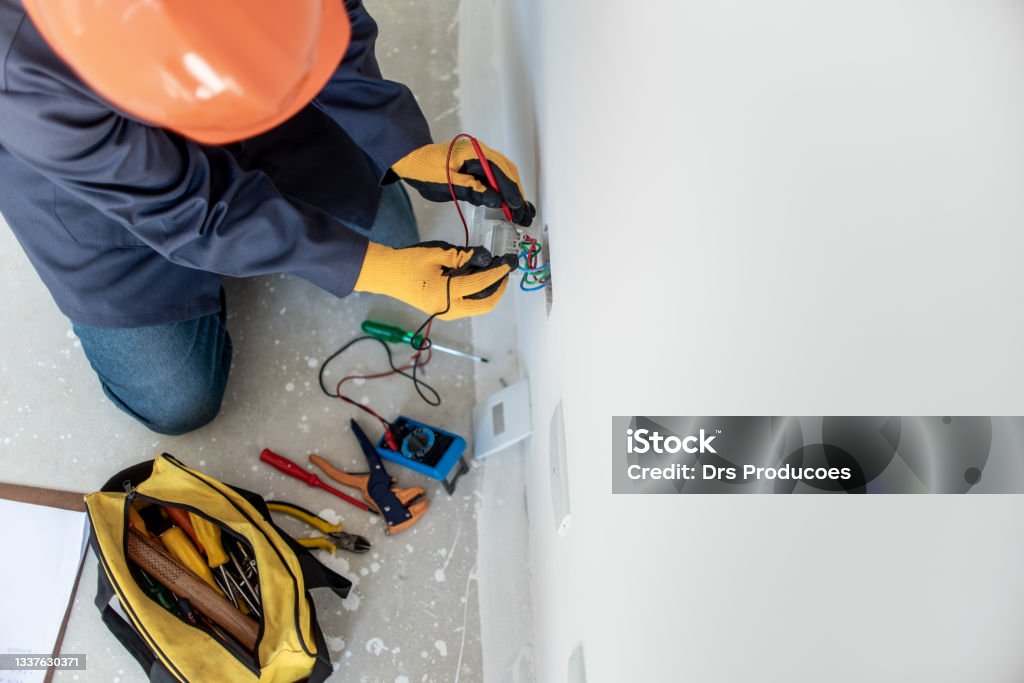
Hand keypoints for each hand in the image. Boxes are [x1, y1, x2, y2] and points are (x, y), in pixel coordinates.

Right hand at [354, 241, 516, 319]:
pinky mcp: (443, 310)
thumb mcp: (437, 253)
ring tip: (496, 274)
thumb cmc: (407, 262)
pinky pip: (468, 305)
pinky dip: (478, 294)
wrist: (384, 274)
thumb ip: (463, 256)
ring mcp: (446, 313)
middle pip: (484, 305)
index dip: (497, 273)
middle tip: (506, 272)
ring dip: (489, 292)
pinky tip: (480, 280)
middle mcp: (448, 310)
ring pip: (477, 307)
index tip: (509, 263)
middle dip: (499, 289)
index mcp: (445, 295)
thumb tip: (485, 258)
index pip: (480, 284)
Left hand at [393, 139, 536, 225]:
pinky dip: (504, 191)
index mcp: (473, 152)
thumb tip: (496, 200)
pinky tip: (510, 205)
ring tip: (522, 212)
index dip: (510, 189)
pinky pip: (496, 177)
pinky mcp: (478, 167)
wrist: (412, 160)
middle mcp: (481, 152)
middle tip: (524, 214)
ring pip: (504, 175)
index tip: (517, 206)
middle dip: (517, 193)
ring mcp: (481, 158)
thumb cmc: (425, 170)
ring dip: (513, 193)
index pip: (499, 170)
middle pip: (507, 171)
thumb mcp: (446, 183)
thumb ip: (472, 190)